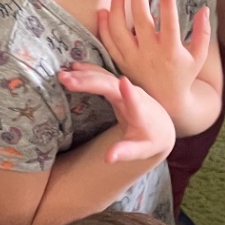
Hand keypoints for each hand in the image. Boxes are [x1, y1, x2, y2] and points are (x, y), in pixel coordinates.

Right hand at [58, 66, 176, 165]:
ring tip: (63, 75)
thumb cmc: (150, 140)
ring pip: (104, 77)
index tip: (123, 81)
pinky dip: (88, 70)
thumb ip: (125, 153)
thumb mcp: (140, 150)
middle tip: (66, 80)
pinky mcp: (118, 85)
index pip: (136, 101)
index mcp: (140, 112)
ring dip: (84, 74)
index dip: (130, 93)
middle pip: (110, 85)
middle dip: (89, 81)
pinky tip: (74, 67)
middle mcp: (132, 94)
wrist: (161, 125)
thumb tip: (108, 158)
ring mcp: (125, 87)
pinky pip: (102, 75)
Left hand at [96, 0, 212, 125]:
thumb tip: (205, 9)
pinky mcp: (121, 62)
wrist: (165, 102)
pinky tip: (105, 10)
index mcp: (171, 51)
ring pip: (119, 29)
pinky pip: (109, 42)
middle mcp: (150, 53)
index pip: (170, 24)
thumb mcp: (198, 56)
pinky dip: (104, 26)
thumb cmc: (184, 74)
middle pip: (140, 20)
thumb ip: (203, 32)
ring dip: (116, 7)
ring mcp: (133, 58)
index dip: (168, 6)